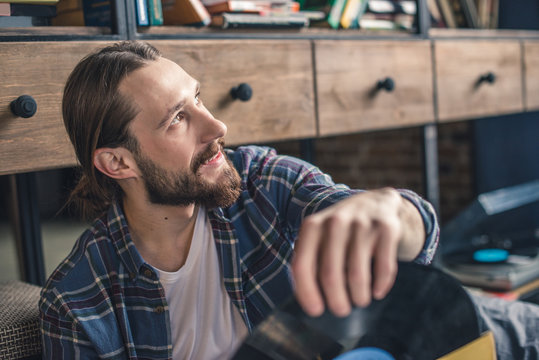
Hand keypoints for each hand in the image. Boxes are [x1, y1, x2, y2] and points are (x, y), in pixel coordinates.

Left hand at [291, 188, 424, 317]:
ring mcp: (362, 224)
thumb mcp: (320, 237)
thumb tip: (311, 301)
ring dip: (359, 296)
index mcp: (312, 226)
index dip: (307, 292)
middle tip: (341, 310)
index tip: (316, 311)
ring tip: (360, 300)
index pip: (302, 266)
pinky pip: (383, 268)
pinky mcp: (386, 228)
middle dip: (336, 301)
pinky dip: (380, 285)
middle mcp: (335, 222)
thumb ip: (311, 262)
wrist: (377, 202)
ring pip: (356, 275)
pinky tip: (377, 291)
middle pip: (330, 275)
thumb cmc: (342, 230)